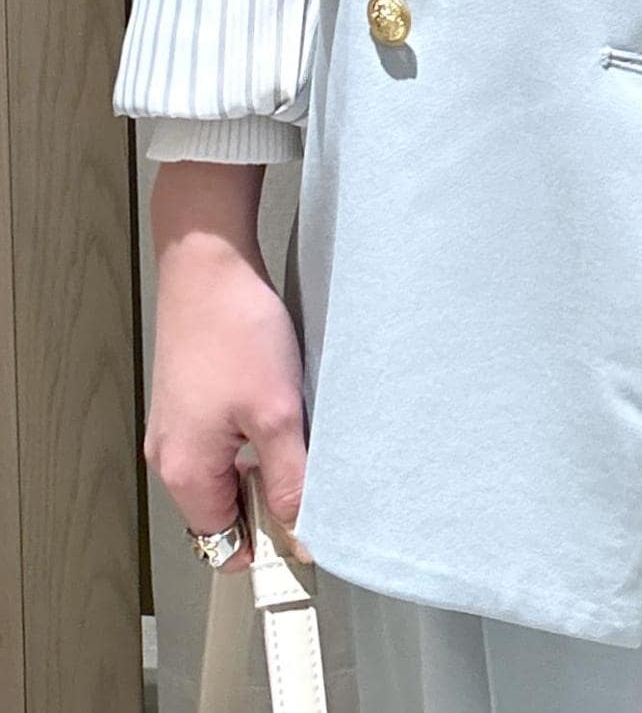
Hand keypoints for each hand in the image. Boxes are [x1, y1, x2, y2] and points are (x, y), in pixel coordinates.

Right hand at [146, 161, 313, 571]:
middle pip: (225, 509)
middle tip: (308, 460)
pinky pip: (223, 438)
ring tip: (294, 421)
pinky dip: (252, 430)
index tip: (307, 528)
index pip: (224, 545)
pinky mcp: (188, 397)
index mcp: (185, 472)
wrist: (208, 260)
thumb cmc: (235, 329)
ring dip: (264, 458)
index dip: (267, 543)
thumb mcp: (278, 412)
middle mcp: (171, 456)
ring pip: (227, 470)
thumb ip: (292, 479)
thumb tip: (303, 535)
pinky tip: (277, 397)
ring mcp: (176, 425)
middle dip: (269, 496)